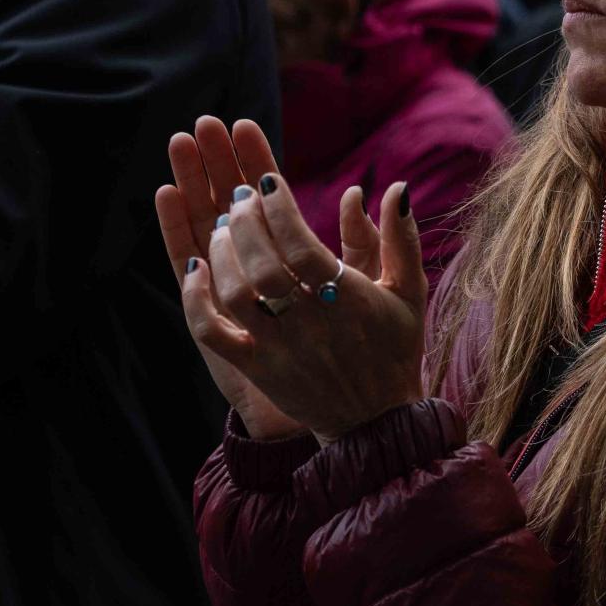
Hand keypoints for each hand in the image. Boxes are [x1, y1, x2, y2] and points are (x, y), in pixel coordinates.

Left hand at [160, 115, 428, 443]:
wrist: (374, 424)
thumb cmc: (394, 349)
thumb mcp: (408, 291)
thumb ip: (400, 237)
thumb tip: (396, 188)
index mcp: (347, 300)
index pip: (302, 245)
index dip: (280, 209)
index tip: (266, 181)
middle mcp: (309, 324)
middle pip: (263, 264)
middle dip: (245, 221)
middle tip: (239, 196)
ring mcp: (278, 347)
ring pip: (236, 293)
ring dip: (222, 251)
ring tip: (222, 225)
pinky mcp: (255, 367)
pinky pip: (212, 332)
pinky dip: (196, 298)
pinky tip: (197, 267)